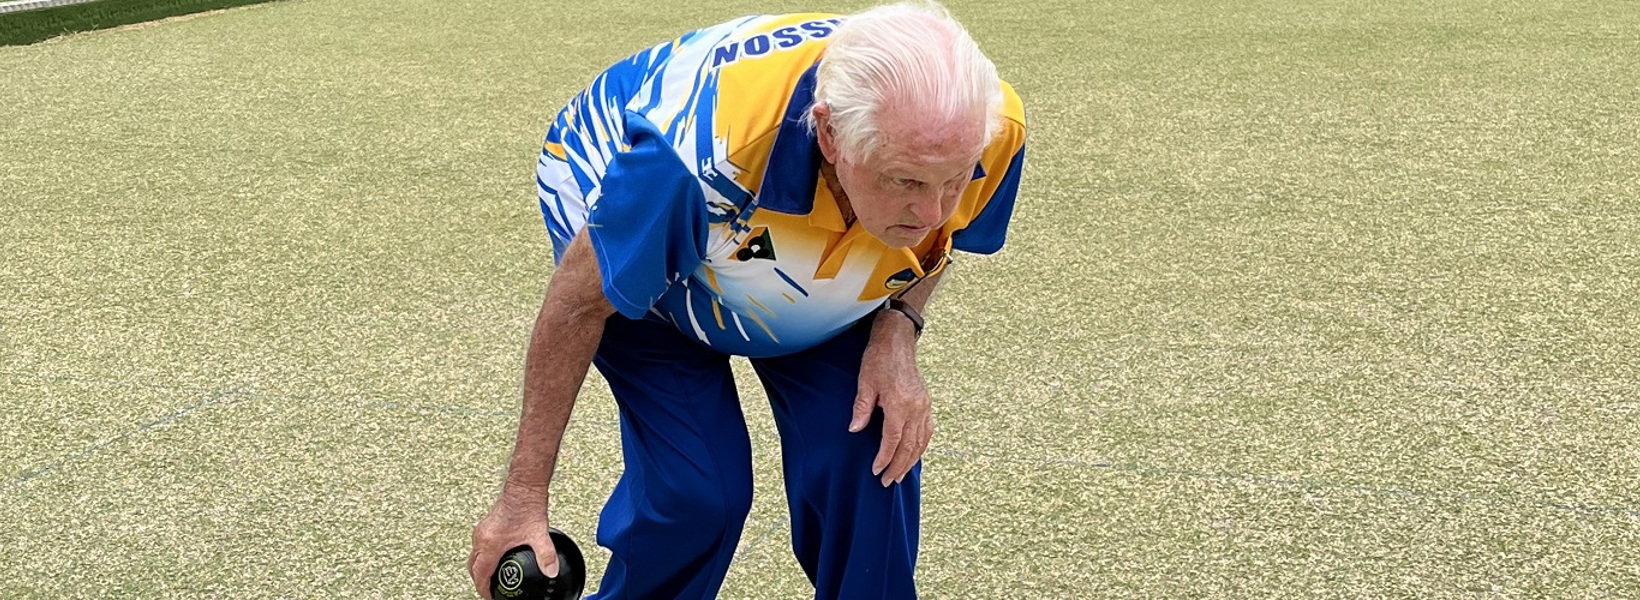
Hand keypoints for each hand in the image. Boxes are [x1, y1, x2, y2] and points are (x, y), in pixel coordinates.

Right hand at [468, 485, 557, 598]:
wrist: (523, 488)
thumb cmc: (527, 506)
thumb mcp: (539, 534)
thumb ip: (546, 555)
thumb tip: (551, 571)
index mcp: (490, 544)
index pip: (480, 574)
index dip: (484, 589)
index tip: (490, 596)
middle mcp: (482, 538)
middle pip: (472, 567)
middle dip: (479, 581)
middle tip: (490, 590)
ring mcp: (481, 531)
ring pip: (473, 556)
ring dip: (479, 569)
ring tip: (490, 577)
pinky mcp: (485, 526)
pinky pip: (478, 547)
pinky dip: (482, 557)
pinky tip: (495, 558)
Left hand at [850, 313, 933, 486]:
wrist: (897, 341)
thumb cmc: (878, 360)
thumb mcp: (865, 383)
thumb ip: (861, 408)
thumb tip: (855, 430)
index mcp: (900, 403)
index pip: (893, 439)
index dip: (884, 458)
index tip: (876, 471)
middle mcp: (916, 407)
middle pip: (909, 446)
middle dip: (898, 466)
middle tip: (887, 482)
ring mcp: (924, 406)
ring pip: (921, 441)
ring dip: (910, 461)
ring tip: (900, 476)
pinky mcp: (926, 403)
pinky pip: (927, 431)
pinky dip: (921, 447)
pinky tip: (913, 455)